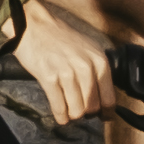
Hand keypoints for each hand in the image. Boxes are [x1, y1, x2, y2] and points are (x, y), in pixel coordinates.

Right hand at [15, 0, 119, 127]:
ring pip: (76, 110)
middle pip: (92, 107)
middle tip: (81, 112)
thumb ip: (98, 71)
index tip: (104, 117)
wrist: (35, 26)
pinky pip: (59, 107)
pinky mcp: (49, 77)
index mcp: (99, 61)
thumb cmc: (61, 39)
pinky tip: (60, 116)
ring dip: (73, 116)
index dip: (106, 112)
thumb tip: (104, 98)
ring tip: (69, 114)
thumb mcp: (89, 50)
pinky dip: (60, 116)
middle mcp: (86, 67)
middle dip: (87, 114)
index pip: (109, 97)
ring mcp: (67, 73)